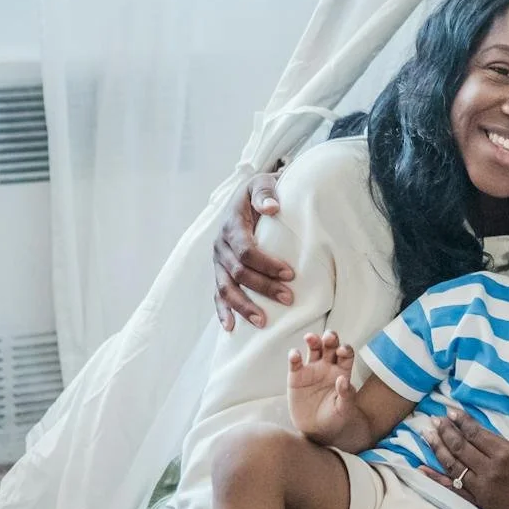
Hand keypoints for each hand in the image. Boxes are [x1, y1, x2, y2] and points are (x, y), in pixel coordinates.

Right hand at [213, 169, 293, 329]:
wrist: (246, 194)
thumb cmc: (261, 190)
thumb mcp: (264, 182)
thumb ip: (266, 192)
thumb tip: (272, 207)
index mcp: (232, 225)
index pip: (246, 250)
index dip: (267, 264)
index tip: (291, 274)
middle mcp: (221, 245)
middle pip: (238, 273)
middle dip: (263, 287)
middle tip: (288, 298)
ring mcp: (218, 261)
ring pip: (225, 288)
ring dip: (244, 306)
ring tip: (263, 322)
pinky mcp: (219, 271)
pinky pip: (217, 293)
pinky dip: (223, 311)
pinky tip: (231, 327)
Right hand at [288, 331, 363, 440]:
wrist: (318, 431)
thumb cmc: (337, 418)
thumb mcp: (345, 409)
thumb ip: (346, 395)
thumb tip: (344, 379)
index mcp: (342, 371)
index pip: (346, 354)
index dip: (345, 349)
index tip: (342, 350)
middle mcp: (328, 366)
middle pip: (330, 346)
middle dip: (330, 338)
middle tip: (329, 337)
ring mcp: (312, 370)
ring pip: (313, 349)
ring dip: (313, 340)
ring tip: (311, 338)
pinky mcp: (296, 377)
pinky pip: (295, 364)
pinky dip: (294, 357)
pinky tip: (295, 355)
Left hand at [420, 392, 508, 508]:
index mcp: (506, 453)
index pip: (476, 433)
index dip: (462, 421)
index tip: (451, 411)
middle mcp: (490, 470)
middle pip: (460, 447)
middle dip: (445, 431)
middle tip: (433, 419)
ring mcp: (482, 489)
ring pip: (452, 466)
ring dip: (437, 448)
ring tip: (426, 434)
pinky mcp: (480, 504)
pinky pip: (453, 489)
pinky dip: (436, 479)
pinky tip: (422, 469)